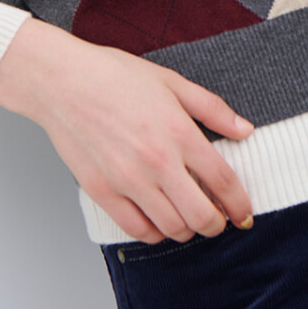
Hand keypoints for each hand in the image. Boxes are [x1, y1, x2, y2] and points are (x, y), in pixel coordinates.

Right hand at [0, 17, 254, 242]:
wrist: (62, 81)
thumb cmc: (114, 76)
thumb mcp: (171, 82)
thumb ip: (212, 109)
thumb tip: (245, 130)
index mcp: (179, 132)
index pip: (223, 182)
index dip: (240, 204)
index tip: (243, 213)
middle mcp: (157, 162)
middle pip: (202, 217)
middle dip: (217, 224)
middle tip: (217, 220)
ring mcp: (128, 180)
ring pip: (172, 228)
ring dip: (187, 229)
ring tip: (187, 216)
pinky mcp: (102, 191)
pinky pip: (137, 229)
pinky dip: (155, 232)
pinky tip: (158, 219)